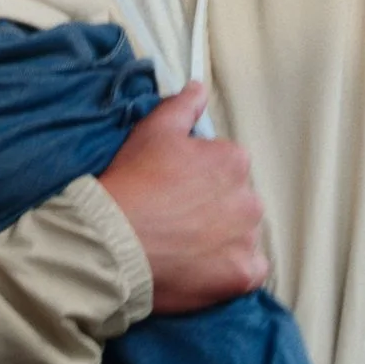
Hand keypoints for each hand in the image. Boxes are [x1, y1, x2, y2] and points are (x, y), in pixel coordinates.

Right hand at [96, 82, 267, 313]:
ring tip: (185, 247)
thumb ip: (184, 106)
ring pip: (243, 236)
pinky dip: (232, 270)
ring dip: (223, 240)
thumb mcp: (153, 131)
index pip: (227, 168)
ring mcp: (248, 239)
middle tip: (177, 220)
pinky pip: (250, 270)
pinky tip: (203, 268)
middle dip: (215, 209)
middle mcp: (250, 198)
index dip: (199, 179)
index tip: (174, 189)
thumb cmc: (133, 181)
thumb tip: (199, 88)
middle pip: (238, 202)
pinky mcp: (243, 275)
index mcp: (234, 160)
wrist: (114, 241)